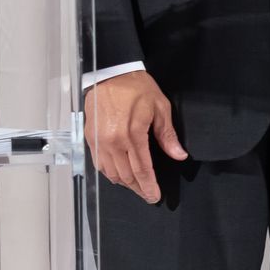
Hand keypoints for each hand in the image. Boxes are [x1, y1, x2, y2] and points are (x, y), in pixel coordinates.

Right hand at [86, 72, 186, 203]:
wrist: (111, 73)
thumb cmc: (137, 87)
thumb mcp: (160, 108)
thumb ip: (167, 135)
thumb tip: (179, 155)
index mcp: (132, 134)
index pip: (142, 169)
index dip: (149, 186)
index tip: (155, 196)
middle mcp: (113, 141)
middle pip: (126, 175)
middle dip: (138, 188)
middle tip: (148, 194)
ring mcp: (99, 141)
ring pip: (111, 173)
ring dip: (124, 183)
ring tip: (137, 186)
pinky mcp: (90, 138)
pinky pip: (99, 163)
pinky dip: (110, 173)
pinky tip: (119, 175)